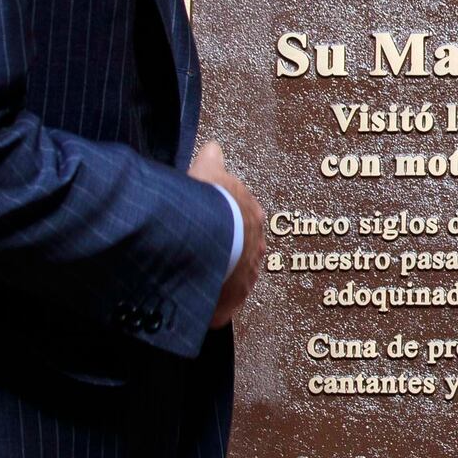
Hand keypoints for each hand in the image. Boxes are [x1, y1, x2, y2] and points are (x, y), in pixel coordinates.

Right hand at [189, 140, 264, 329]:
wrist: (210, 233)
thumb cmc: (211, 201)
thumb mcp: (208, 172)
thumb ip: (212, 161)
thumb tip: (212, 147)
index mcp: (252, 218)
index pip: (246, 224)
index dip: (231, 228)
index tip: (220, 232)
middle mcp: (256, 248)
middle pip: (245, 255)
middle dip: (231, 258)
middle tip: (210, 260)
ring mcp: (247, 276)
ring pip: (236, 283)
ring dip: (222, 284)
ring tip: (203, 286)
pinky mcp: (232, 301)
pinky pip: (222, 309)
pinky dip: (212, 310)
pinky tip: (200, 311)